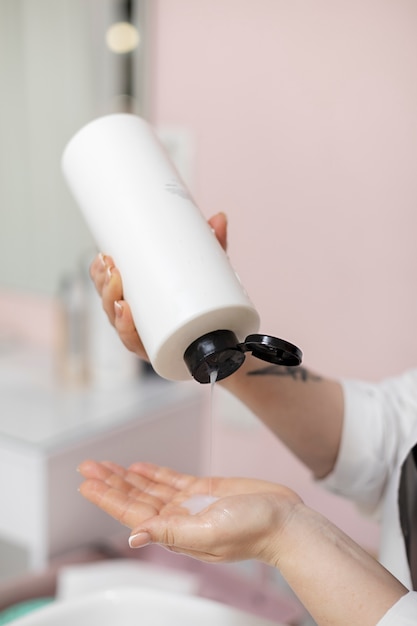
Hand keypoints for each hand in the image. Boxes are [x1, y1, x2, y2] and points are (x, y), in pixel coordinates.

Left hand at [78, 459, 300, 563]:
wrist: (285, 521)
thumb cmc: (255, 530)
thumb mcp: (209, 531)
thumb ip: (171, 532)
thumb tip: (134, 537)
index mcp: (176, 530)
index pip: (131, 513)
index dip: (108, 498)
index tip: (88, 484)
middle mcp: (178, 518)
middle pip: (135, 498)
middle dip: (110, 482)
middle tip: (88, 467)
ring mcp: (190, 504)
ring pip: (149, 488)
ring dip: (127, 477)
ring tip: (106, 465)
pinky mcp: (205, 491)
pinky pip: (172, 480)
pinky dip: (154, 473)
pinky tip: (140, 468)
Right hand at [89, 212, 227, 359]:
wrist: (228, 344)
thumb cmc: (209, 307)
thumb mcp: (207, 272)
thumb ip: (212, 246)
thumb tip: (219, 218)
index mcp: (140, 300)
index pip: (108, 286)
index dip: (99, 273)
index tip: (103, 255)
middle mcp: (138, 321)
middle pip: (108, 304)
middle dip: (103, 286)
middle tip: (112, 268)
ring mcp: (147, 339)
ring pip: (118, 324)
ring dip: (111, 306)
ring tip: (118, 292)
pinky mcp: (159, 352)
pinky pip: (137, 344)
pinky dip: (128, 330)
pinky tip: (126, 315)